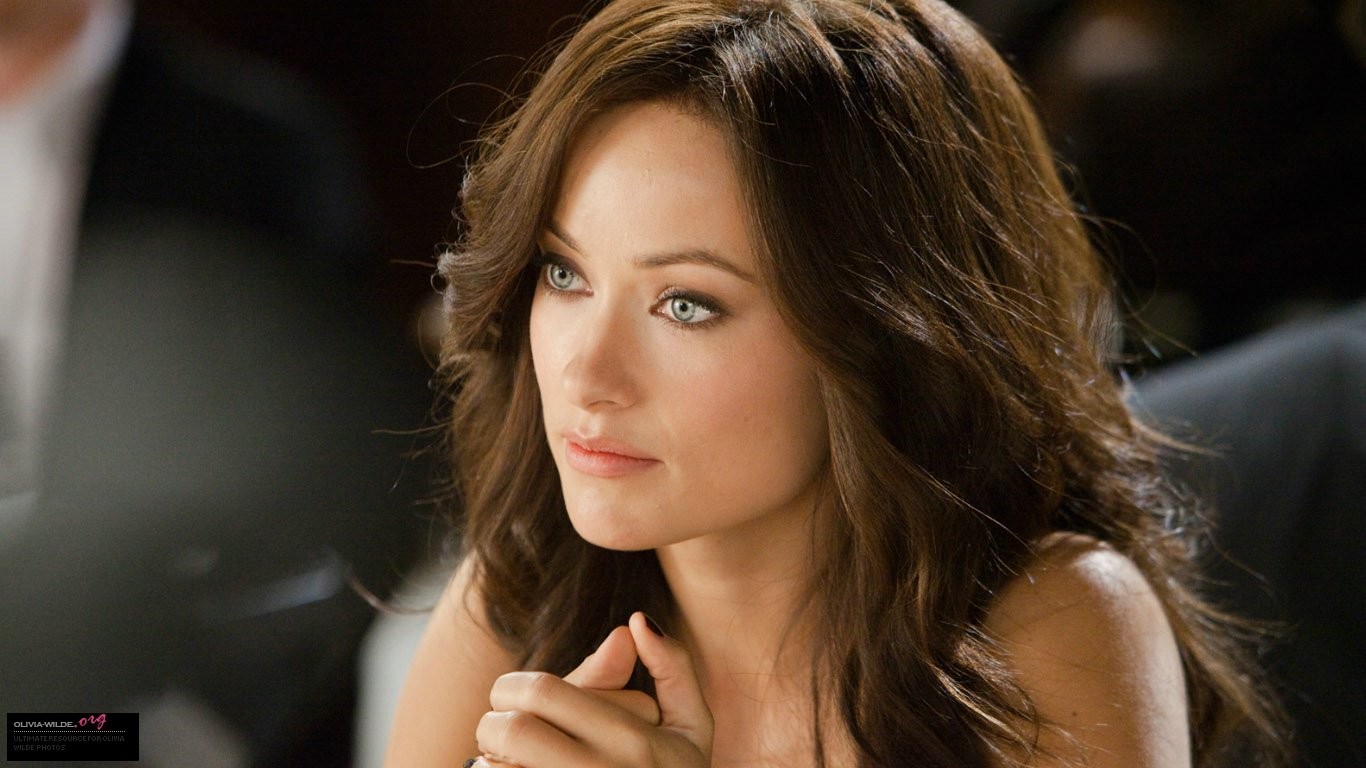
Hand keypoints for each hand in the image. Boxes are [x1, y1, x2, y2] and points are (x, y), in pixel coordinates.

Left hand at [473, 612, 712, 766]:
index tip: (512, 696)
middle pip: (513, 728)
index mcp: (633, 742)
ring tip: (505, 763)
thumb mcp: (693, 730)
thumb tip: (637, 621)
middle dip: (493, 722)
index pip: (545, 690)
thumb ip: (675, 670)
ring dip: (489, 762)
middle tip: (499, 728)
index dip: (513, 686)